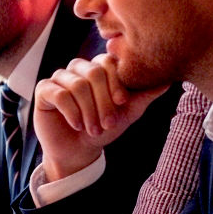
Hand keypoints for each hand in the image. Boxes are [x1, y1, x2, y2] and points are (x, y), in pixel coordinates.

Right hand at [33, 54, 170, 180]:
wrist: (80, 151)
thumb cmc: (104, 128)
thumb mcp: (128, 112)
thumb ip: (144, 95)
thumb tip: (168, 80)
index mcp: (99, 68)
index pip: (108, 62)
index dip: (116, 82)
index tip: (122, 102)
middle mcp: (79, 69)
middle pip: (93, 72)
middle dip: (103, 101)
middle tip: (107, 123)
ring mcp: (60, 77)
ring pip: (77, 84)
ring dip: (88, 111)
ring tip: (93, 128)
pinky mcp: (44, 90)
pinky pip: (59, 94)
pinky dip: (72, 112)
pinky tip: (77, 124)